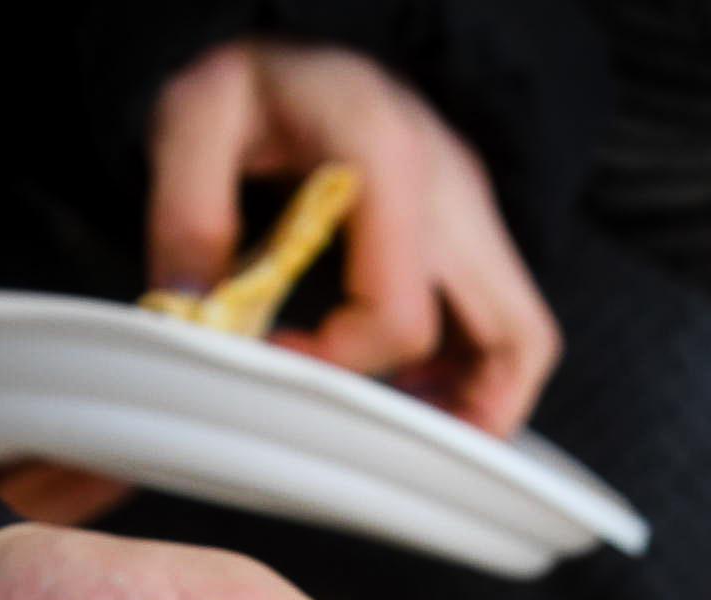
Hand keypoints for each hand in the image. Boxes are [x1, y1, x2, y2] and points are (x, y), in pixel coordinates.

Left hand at [150, 40, 563, 435]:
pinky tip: (406, 390)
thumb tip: (194, 316)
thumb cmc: (252, 81)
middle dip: (461, 417)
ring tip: (398, 428)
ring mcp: (472, 211)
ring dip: (477, 401)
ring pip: (523, 337)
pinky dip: (471, 372)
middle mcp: (452, 187)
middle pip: (513, 338)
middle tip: (384, 448)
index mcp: (386, 157)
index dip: (339, 364)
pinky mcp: (471, 228)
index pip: (398, 315)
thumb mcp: (195, 120)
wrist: (296, 37)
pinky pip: (503, 320)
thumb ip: (186, 214)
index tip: (276, 358)